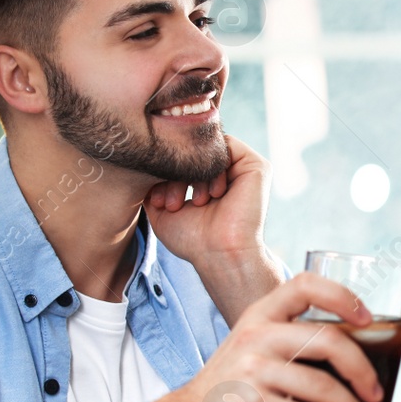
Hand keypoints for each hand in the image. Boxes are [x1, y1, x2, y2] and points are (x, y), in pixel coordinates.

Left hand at [143, 133, 268, 262]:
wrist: (219, 254)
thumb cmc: (193, 240)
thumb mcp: (162, 210)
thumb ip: (153, 185)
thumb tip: (144, 164)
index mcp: (208, 182)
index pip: (181, 160)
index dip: (164, 174)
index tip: (157, 201)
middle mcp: (227, 173)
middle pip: (193, 153)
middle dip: (176, 174)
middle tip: (172, 203)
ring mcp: (242, 168)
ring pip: (208, 151)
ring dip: (193, 174)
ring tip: (193, 203)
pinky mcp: (256, 167)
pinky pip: (227, 147)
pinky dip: (214, 167)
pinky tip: (213, 194)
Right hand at [162, 272, 383, 401]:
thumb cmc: (229, 390)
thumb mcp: (251, 349)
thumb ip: (288, 341)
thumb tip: (352, 356)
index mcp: (260, 316)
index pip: (305, 285)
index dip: (342, 296)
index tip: (367, 318)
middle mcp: (256, 337)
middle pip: (328, 341)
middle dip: (362, 371)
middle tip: (376, 393)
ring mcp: (253, 372)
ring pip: (324, 387)